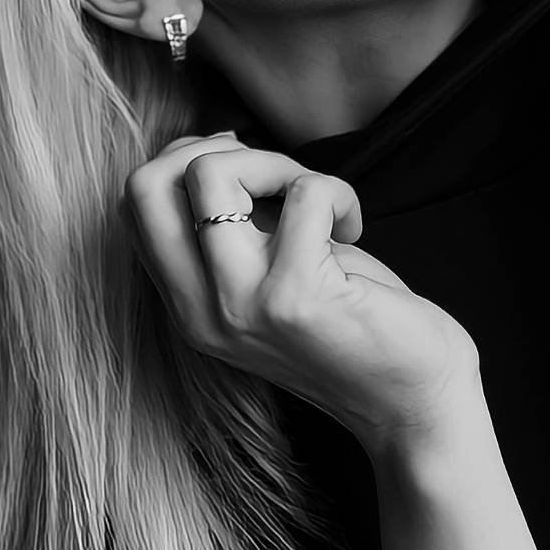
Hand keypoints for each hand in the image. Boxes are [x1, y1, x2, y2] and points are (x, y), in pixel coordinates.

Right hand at [122, 132, 480, 455]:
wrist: (412, 405)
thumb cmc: (351, 324)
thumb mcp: (268, 278)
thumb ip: (235, 227)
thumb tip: (216, 144)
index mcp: (187, 304)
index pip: (137, 203)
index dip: (188, 161)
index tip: (250, 173)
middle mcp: (199, 310)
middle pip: (145, 183)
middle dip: (215, 150)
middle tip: (277, 180)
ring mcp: (242, 304)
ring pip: (211, 174)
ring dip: (278, 165)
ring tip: (318, 201)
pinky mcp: (296, 296)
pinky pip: (304, 192)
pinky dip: (339, 193)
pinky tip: (354, 228)